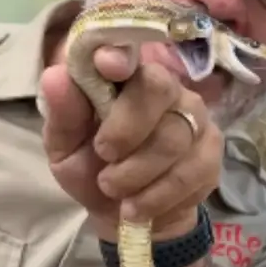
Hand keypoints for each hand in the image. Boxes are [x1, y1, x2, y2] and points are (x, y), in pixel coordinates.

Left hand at [40, 51, 222, 243]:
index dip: (119, 54)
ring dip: (135, 173)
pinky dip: (157, 195)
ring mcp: (194, 117)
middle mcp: (165, 88)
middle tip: (104, 156)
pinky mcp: (211, 152)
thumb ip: (63, 115)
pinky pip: (190, 171)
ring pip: (173, 136)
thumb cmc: (92, 170)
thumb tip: (54, 75)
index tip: (107, 65)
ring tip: (113, 189)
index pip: (127, 52)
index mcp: (124, 78)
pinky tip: (137, 206)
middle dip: (126, 129)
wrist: (128, 215)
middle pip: (157, 88)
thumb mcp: (65, 149)